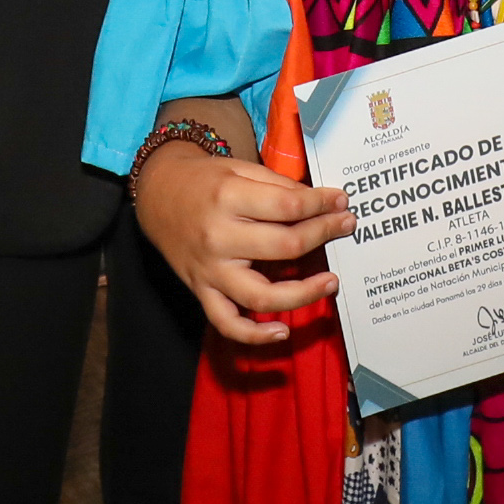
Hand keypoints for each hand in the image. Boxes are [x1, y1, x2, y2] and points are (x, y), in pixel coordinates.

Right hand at [133, 141, 356, 344]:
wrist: (157, 195)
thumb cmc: (203, 179)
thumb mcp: (239, 168)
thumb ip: (278, 185)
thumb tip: (320, 202)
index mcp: (228, 197)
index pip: (288, 207)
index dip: (321, 205)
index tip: (341, 201)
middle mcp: (218, 237)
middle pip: (284, 246)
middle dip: (323, 234)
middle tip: (346, 225)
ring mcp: (210, 270)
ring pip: (262, 296)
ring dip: (303, 293)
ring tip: (331, 281)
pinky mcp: (201, 292)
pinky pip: (227, 323)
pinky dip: (254, 335)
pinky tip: (282, 331)